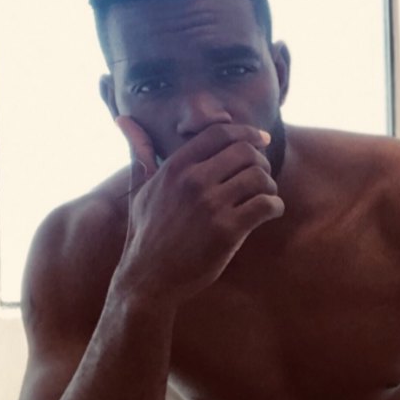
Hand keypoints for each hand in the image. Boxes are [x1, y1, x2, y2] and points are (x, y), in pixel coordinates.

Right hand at [112, 114, 283, 306]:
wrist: (148, 279)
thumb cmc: (146, 234)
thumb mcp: (141, 190)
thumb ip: (141, 153)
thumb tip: (123, 119)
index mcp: (175, 167)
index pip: (220, 133)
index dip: (247, 132)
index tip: (261, 140)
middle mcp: (193, 181)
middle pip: (246, 151)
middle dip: (261, 161)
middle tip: (262, 176)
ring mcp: (210, 206)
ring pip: (260, 177)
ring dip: (270, 185)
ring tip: (265, 196)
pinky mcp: (226, 231)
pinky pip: (266, 205)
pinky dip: (275, 207)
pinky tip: (269, 213)